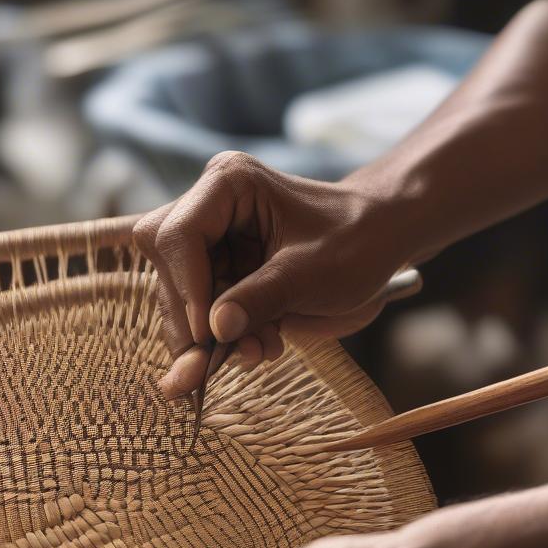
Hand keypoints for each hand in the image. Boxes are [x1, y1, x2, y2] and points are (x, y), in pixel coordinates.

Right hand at [132, 151, 413, 397]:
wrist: (380, 243)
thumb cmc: (357, 240)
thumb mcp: (313, 273)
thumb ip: (261, 299)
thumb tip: (215, 330)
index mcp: (228, 185)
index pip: (179, 237)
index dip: (187, 289)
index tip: (208, 334)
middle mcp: (208, 209)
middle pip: (167, 271)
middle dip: (192, 322)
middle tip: (218, 361)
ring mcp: (210, 243)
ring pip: (178, 299)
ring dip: (210, 338)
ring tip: (260, 351)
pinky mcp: (217, 273)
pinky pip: (199, 314)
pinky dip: (223, 340)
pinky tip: (261, 346)